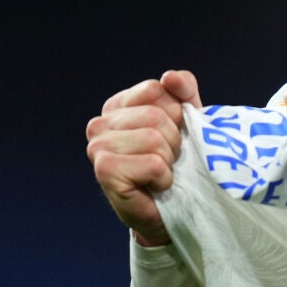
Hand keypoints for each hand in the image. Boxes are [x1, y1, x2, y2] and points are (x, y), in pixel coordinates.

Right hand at [86, 70, 200, 246]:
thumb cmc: (179, 162)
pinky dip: (164, 177)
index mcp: (117, 106)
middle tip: (168, 159)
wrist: (174, 209)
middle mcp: (100, 124)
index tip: (173, 134)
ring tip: (161, 173)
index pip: (156, 89)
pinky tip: (155, 185)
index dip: (176, 113)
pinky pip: (153, 164)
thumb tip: (170, 77)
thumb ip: (184, 90)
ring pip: (154, 138)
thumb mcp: (188, 119)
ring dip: (169, 160)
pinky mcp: (104, 172)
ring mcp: (97, 148)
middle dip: (174, 140)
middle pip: (156, 115)